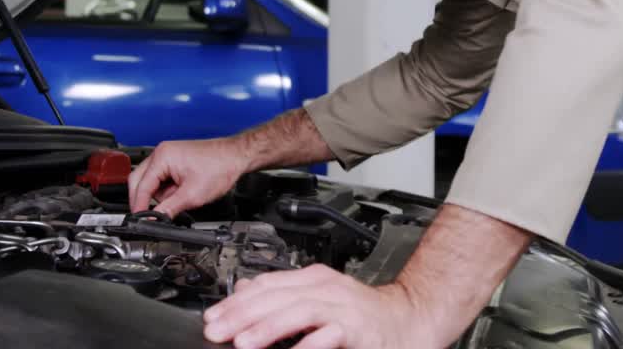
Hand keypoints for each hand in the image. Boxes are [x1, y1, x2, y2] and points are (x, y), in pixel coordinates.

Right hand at [127, 138, 246, 215]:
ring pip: (150, 181)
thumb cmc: (220, 167)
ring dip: (159, 195)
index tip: (140, 220)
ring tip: (180, 198)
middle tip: (151, 216)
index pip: (141, 186)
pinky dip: (167, 190)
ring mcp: (168, 155)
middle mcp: (162, 153)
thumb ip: (168, 209)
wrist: (236, 156)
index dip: (139, 206)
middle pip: (139, 181)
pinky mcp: (174, 161)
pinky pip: (161, 179)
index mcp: (162, 157)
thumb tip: (153, 219)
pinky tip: (181, 193)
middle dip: (145, 200)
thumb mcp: (192, 195)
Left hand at [204, 264, 440, 348]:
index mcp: (314, 279)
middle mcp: (326, 288)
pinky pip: (330, 333)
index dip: (236, 301)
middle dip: (242, 314)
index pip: (266, 284)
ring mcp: (343, 307)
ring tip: (243, 343)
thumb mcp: (320, 298)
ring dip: (268, 327)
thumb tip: (244, 293)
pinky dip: (309, 343)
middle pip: (276, 296)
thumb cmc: (363, 316)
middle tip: (217, 331)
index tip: (212, 317)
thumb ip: (285, 295)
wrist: (410, 321)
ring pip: (299, 310)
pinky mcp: (358, 328)